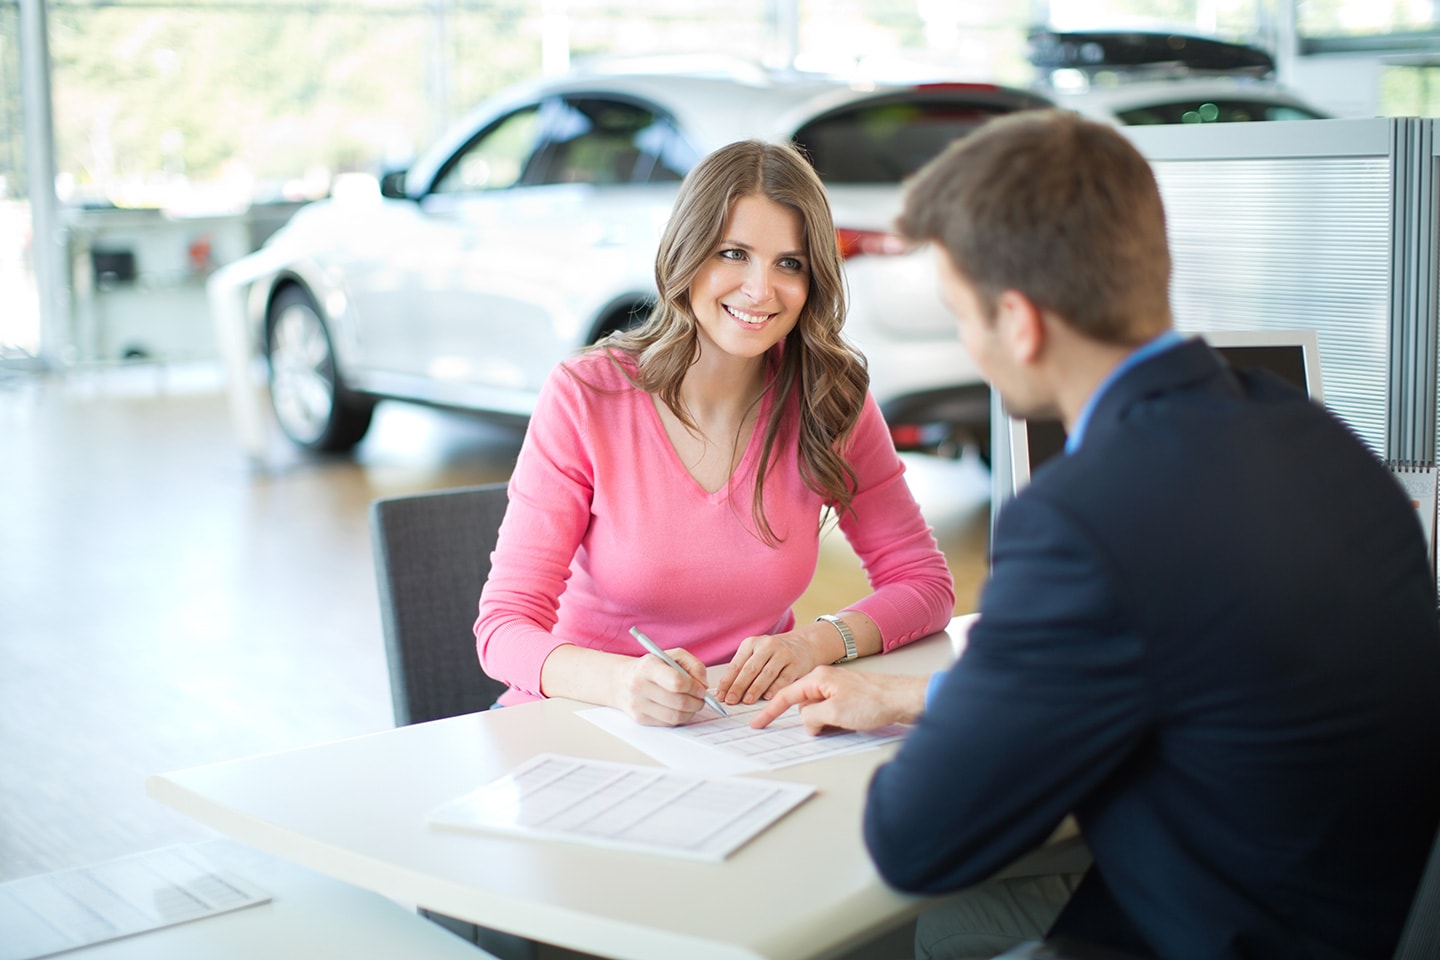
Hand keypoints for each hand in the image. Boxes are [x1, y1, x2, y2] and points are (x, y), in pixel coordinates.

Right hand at [616, 646, 710, 726]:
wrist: (622, 681)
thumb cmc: (651, 667)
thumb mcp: (672, 656)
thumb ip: (693, 665)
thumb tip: (703, 685)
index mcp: (648, 667)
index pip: (676, 682)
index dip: (694, 687)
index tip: (701, 689)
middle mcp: (639, 686)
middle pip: (678, 702)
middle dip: (697, 702)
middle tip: (701, 699)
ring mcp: (638, 704)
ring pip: (675, 716)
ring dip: (691, 712)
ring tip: (692, 704)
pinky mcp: (640, 718)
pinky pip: (668, 723)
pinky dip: (680, 718)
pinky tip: (680, 709)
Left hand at [716, 627, 827, 704]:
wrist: (804, 644)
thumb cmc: (774, 653)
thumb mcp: (756, 654)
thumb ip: (743, 669)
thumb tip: (727, 692)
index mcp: (751, 643)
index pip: (736, 665)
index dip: (727, 682)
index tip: (721, 695)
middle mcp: (767, 646)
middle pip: (750, 669)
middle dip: (738, 686)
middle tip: (731, 700)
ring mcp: (783, 654)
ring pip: (766, 674)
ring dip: (755, 689)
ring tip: (746, 701)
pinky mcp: (796, 664)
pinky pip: (784, 678)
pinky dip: (775, 688)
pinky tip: (768, 697)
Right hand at [750, 667, 927, 734]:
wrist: (904, 699)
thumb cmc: (873, 701)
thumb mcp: (834, 713)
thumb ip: (811, 718)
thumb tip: (806, 723)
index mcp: (818, 677)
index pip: (786, 695)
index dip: (769, 711)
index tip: (756, 723)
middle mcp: (826, 680)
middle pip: (803, 706)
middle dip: (809, 721)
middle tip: (830, 726)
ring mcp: (838, 689)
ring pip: (818, 712)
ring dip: (825, 723)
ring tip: (847, 723)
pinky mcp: (849, 699)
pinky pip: (832, 713)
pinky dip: (834, 722)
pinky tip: (849, 724)